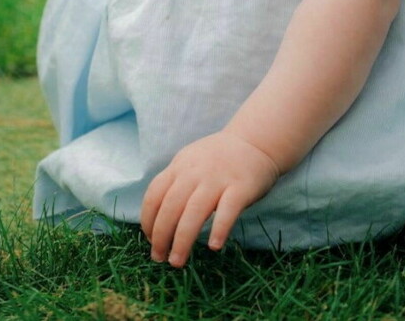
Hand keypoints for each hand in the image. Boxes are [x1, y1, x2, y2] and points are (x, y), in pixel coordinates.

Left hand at [140, 130, 279, 266]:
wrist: (256, 141)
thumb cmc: (218, 158)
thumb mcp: (190, 161)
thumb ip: (175, 183)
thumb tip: (156, 222)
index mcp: (180, 166)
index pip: (155, 194)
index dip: (148, 220)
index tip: (150, 240)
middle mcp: (196, 172)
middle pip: (171, 206)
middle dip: (161, 236)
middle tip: (159, 258)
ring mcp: (218, 179)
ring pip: (194, 212)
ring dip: (182, 240)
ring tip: (177, 261)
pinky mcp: (241, 187)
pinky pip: (228, 210)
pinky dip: (219, 229)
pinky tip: (213, 246)